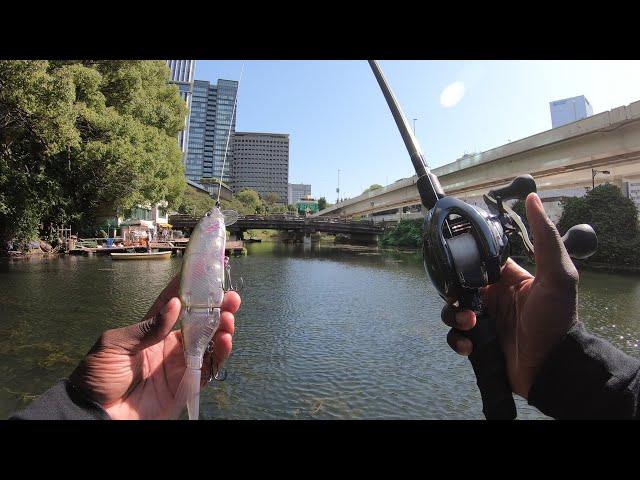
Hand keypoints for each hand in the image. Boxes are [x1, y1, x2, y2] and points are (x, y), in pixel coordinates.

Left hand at [69, 275, 240, 419]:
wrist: (93, 414)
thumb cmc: (97, 376)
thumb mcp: (115, 345)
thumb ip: (147, 328)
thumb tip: (175, 305)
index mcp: (151, 332)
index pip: (174, 306)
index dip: (190, 291)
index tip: (205, 275)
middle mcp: (169, 347)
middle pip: (199, 324)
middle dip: (216, 309)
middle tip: (230, 298)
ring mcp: (179, 366)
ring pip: (209, 344)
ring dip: (222, 329)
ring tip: (229, 317)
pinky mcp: (186, 386)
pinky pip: (208, 369)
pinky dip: (219, 354)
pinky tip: (224, 339)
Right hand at [441, 193, 578, 398]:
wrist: (553, 369)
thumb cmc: (557, 320)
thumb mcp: (557, 276)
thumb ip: (545, 238)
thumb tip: (532, 198)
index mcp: (509, 279)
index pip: (478, 262)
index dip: (463, 261)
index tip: (453, 263)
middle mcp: (494, 298)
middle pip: (459, 287)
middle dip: (454, 295)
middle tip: (463, 303)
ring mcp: (485, 321)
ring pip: (452, 311)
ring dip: (454, 318)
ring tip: (471, 325)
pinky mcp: (479, 343)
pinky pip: (456, 337)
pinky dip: (458, 340)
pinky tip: (471, 345)